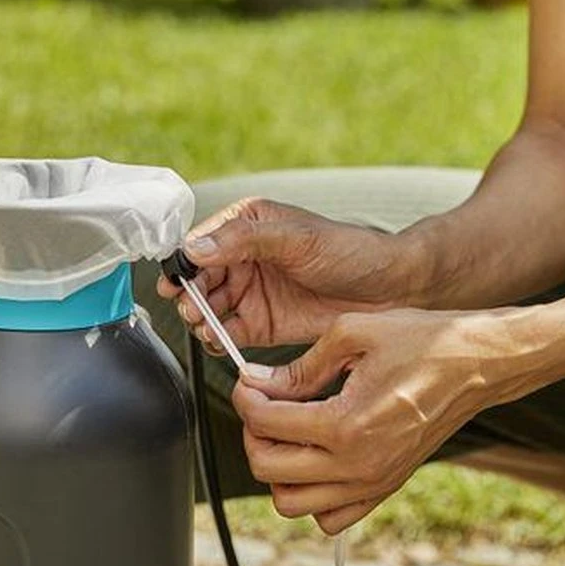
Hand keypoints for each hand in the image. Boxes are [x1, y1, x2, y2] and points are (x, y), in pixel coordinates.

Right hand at [156, 198, 408, 350]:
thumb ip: (243, 240)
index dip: (183, 262)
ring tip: (207, 325)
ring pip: (207, 307)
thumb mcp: (295, 238)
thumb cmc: (349, 252)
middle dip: (190, 295)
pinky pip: (226, 333)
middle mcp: (242, 258)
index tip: (175, 281)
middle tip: (194, 308)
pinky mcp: (260, 324)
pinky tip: (220, 340)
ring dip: (201, 318)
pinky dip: (217, 339)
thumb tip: (196, 247)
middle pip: (198, 278)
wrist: (389, 291)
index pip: (200, 242)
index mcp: (246, 225)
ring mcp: (250, 292)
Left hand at [232, 308, 539, 533]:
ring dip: (276, 469)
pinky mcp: (385, 488)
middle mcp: (357, 464)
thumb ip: (299, 366)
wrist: (479, 364)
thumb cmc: (422, 340)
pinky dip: (311, 495)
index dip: (245, 397)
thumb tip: (257, 382)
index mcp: (346, 424)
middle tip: (264, 403)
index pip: (264, 423)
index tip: (249, 380)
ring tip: (286, 432)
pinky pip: (330, 518)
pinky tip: (315, 456)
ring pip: (291, 503)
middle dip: (252, 432)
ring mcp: (372, 482)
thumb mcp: (351, 333)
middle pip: (267, 468)